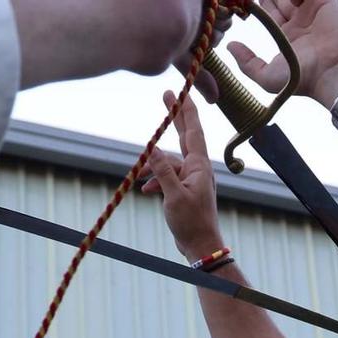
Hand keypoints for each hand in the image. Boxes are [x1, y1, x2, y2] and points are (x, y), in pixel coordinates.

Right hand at [141, 91, 226, 258]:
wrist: (201, 246)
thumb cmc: (192, 222)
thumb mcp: (173, 195)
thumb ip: (162, 171)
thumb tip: (153, 148)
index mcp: (199, 165)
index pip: (193, 130)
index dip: (185, 109)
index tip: (179, 91)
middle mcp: (197, 168)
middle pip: (184, 136)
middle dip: (174, 117)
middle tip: (165, 96)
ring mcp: (192, 178)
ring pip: (169, 163)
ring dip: (153, 168)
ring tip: (136, 177)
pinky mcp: (185, 190)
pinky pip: (168, 177)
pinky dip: (156, 181)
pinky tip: (146, 190)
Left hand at [227, 0, 337, 107]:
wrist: (331, 73)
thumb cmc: (301, 79)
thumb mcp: (267, 77)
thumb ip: (247, 63)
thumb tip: (230, 46)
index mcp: (285, 34)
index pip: (267, 10)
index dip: (255, 3)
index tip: (242, 0)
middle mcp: (298, 20)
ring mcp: (312, 10)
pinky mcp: (325, 1)